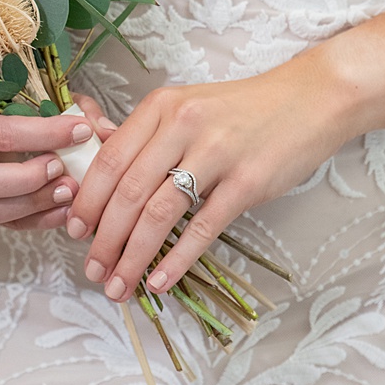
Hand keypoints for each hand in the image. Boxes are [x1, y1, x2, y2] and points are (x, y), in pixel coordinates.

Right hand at [0, 93, 116, 229]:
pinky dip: (38, 220)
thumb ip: (72, 107)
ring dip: (30, 205)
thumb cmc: (6, 108)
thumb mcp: (37, 96)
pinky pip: (3, 224)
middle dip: (26, 179)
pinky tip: (65, 210)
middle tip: (61, 168)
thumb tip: (104, 130)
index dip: (42, 134)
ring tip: (68, 192)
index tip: (80, 131)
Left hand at [64, 59, 354, 300]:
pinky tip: (159, 281)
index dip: (87, 199)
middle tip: (92, 270)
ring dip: (133, 256)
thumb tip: (96, 159)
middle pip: (128, 191)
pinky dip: (177, 259)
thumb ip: (144, 133)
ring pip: (160, 213)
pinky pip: (203, 227)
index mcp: (160, 107)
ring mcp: (216, 153)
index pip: (110, 159)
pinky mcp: (248, 182)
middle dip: (104, 238)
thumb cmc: (243, 109)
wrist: (312, 99)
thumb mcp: (186, 106)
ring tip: (119, 285)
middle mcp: (183, 125)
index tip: (73, 231)